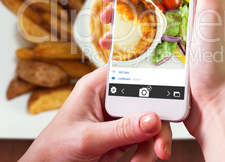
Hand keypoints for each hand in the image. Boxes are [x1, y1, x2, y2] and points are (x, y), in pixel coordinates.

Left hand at [20, 67, 171, 161]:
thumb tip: (153, 119)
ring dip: (153, 141)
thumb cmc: (54, 149)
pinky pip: (145, 138)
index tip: (170, 90)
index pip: (129, 71)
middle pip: (146, 98)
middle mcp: (110, 98)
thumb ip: (121, 130)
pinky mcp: (122, 135)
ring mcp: (117, 117)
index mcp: (96, 86)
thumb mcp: (88, 139)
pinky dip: (147, 150)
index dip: (151, 76)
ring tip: (147, 158)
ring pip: (149, 120)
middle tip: (161, 140)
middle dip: (156, 120)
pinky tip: (141, 160)